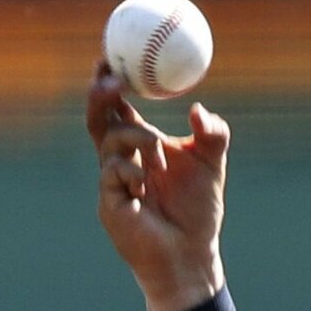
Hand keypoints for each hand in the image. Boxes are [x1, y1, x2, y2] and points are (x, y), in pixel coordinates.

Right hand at [87, 63, 228, 310]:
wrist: (191, 256)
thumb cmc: (199, 213)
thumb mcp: (212, 164)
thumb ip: (213, 134)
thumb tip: (198, 109)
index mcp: (139, 145)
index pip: (118, 106)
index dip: (111, 79)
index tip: (112, 54)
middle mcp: (120, 159)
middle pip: (98, 117)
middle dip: (100, 93)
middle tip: (111, 77)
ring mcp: (111, 181)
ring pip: (111, 140)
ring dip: (136, 138)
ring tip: (159, 157)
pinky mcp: (108, 203)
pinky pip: (112, 171)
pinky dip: (133, 171)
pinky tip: (146, 184)